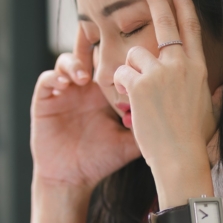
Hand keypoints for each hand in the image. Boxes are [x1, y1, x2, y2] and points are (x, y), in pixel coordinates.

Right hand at [31, 27, 140, 191]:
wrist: (72, 179)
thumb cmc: (101, 161)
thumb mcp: (129, 141)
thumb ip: (147, 124)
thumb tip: (177, 113)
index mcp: (105, 93)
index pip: (111, 62)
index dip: (118, 51)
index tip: (132, 49)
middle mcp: (84, 88)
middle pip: (87, 53)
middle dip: (92, 43)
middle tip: (101, 43)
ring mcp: (63, 93)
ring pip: (66, 62)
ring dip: (74, 63)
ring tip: (83, 77)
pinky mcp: (44, 102)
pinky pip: (46, 80)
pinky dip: (54, 77)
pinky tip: (65, 84)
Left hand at [112, 0, 218, 184]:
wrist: (179, 158)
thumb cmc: (193, 141)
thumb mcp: (210, 113)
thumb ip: (215, 96)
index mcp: (198, 70)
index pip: (192, 31)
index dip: (184, 8)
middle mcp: (181, 66)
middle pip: (166, 24)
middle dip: (157, 0)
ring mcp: (160, 72)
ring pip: (134, 55)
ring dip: (130, 71)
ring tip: (137, 95)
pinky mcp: (140, 83)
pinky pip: (121, 73)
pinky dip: (119, 85)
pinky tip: (128, 100)